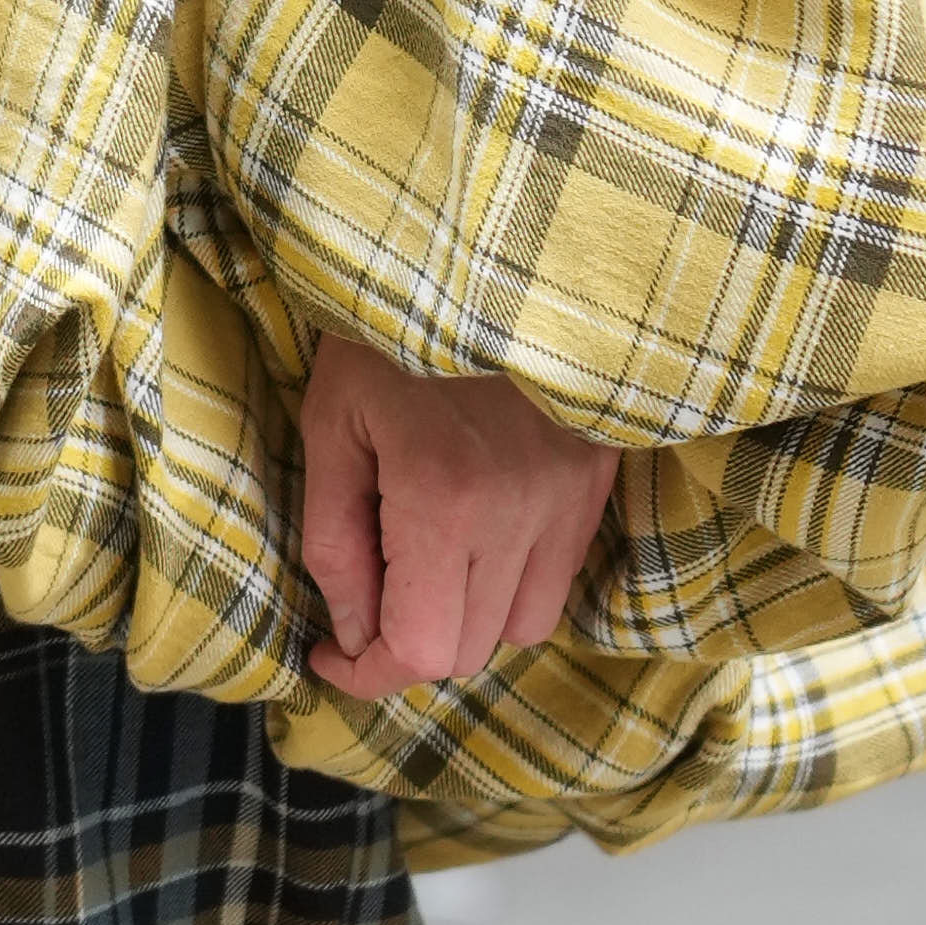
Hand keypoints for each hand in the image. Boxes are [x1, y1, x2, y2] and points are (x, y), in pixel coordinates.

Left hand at [295, 336, 621, 701]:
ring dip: (467, 620)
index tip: (328, 654)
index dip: (368, 674)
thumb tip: (351, 633)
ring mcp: (570, 500)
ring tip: (424, 566)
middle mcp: (522, 514)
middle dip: (407, 645)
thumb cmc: (387, 331)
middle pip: (471, 651)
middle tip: (365, 600)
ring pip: (523, 628)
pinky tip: (475, 538)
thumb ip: (335, 542)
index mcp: (445, 499)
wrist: (485, 250)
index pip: (422, 650)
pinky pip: (560, 580)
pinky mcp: (597, 482)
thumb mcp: (331, 427)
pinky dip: (512, 584)